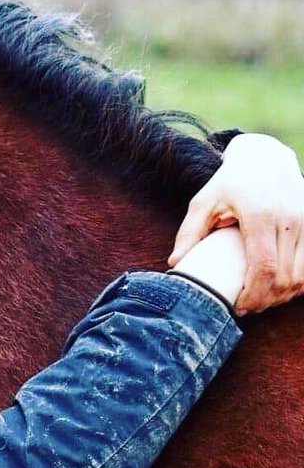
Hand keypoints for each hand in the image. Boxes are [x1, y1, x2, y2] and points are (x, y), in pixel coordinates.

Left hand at [168, 133, 303, 312]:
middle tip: (246, 309)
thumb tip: (175, 263)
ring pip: (303, 275)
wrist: (266, 159)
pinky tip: (279, 289)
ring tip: (261, 301)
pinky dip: (298, 283)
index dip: (254, 294)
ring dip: (284, 295)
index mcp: (260, 216)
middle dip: (266, 300)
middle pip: (286, 277)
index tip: (238, 307)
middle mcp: (289, 220)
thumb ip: (189, 233)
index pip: (264, 267)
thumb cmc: (229, 183)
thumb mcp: (203, 202)